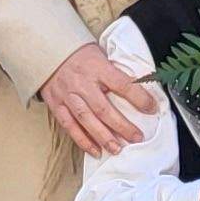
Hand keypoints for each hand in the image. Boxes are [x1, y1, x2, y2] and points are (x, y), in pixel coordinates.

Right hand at [39, 43, 161, 158]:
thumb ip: (115, 71)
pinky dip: (82, 140)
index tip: (152, 108)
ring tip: (117, 149)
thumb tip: (140, 86)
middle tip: (137, 137)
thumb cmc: (80, 53)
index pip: (122, 84)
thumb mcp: (101, 54)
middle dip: (122, 126)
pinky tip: (95, 150)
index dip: (139, 98)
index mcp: (97, 68)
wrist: (47, 49)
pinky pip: (69, 125)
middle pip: (104, 108)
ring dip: (103, 137)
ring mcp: (67, 95)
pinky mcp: (56, 104)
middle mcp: (82, 83)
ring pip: (87, 120)